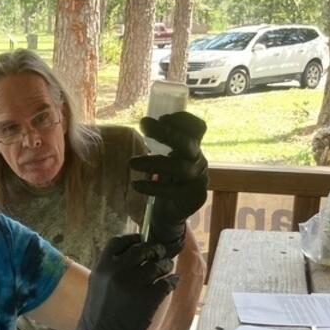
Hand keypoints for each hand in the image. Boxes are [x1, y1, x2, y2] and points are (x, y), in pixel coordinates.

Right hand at [45, 235, 178, 329]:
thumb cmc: (97, 315)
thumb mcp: (97, 285)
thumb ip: (111, 269)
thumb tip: (135, 253)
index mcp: (101, 266)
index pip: (120, 241)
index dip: (134, 239)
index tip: (142, 242)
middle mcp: (117, 271)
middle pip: (144, 249)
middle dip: (155, 251)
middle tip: (160, 256)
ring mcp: (134, 284)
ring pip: (159, 264)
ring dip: (166, 267)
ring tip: (165, 273)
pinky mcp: (149, 297)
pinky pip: (167, 282)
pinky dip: (172, 282)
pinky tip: (170, 284)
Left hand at [132, 111, 208, 253]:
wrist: (172, 211)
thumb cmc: (167, 180)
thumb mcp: (165, 158)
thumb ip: (162, 143)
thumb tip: (146, 123)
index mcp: (193, 148)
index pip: (198, 128)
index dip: (183, 120)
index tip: (162, 117)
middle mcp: (198, 160)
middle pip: (188, 143)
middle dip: (166, 133)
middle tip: (144, 125)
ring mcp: (198, 179)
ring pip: (180, 167)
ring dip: (153, 163)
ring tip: (131, 163)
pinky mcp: (192, 197)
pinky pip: (172, 190)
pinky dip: (152, 187)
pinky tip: (135, 185)